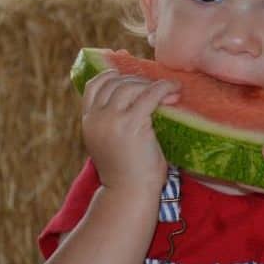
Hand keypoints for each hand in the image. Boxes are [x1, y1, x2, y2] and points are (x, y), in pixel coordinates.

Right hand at [81, 69, 179, 194]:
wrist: (130, 195)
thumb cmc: (129, 172)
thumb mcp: (114, 141)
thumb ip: (117, 119)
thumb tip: (139, 95)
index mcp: (88, 122)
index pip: (95, 85)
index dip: (113, 73)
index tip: (130, 69)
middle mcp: (96, 118)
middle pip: (115, 82)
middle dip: (138, 81)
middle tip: (158, 88)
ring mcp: (111, 120)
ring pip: (131, 86)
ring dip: (152, 85)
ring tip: (170, 92)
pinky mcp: (131, 124)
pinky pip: (149, 94)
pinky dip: (164, 88)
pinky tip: (174, 92)